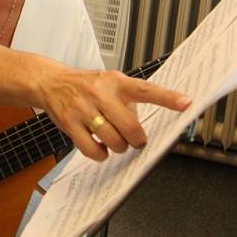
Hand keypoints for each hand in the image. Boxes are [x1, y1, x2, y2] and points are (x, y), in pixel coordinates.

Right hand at [35, 64, 190, 160]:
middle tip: (135, 140)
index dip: (168, 98)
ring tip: (115, 141)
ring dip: (119, 147)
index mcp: (115, 82)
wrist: (49, 81)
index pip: (146, 90)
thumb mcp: (108, 82)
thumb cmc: (84, 85)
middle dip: (137, 140)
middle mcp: (99, 93)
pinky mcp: (69, 123)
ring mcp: (83, 109)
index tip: (186, 103)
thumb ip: (127, 100)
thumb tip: (141, 127)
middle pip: (130, 127)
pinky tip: (99, 147)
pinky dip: (101, 154)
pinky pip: (92, 150)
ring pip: (113, 141)